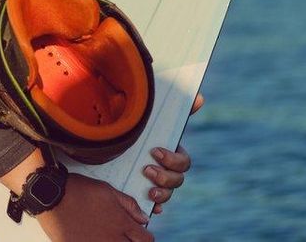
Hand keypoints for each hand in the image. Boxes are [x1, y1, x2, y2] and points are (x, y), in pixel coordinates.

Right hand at [34, 172, 153, 240]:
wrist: (52, 197)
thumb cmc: (78, 191)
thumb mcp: (107, 190)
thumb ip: (128, 205)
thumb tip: (143, 217)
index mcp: (121, 223)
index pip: (146, 239)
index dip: (145, 236)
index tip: (139, 233)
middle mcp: (113, 239)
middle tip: (125, 235)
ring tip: (108, 236)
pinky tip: (95, 238)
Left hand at [142, 91, 202, 214]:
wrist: (105, 142)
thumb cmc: (134, 126)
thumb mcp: (149, 114)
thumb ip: (174, 106)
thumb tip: (200, 97)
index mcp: (169, 153)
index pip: (183, 162)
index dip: (173, 160)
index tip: (156, 152)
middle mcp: (164, 170)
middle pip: (178, 181)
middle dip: (166, 177)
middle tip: (147, 170)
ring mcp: (153, 183)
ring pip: (167, 195)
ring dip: (162, 193)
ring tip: (147, 188)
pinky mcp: (140, 194)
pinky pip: (152, 208)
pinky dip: (154, 209)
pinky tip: (148, 208)